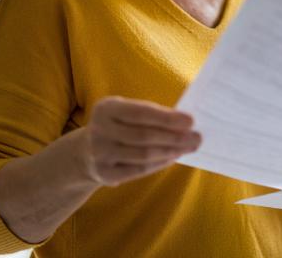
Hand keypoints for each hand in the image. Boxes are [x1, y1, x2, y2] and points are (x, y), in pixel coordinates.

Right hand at [78, 96, 200, 186]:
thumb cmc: (119, 125)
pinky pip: (139, 170)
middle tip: (196, 138)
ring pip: (143, 154)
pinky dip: (159, 164)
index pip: (141, 113)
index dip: (167, 118)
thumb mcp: (125, 111)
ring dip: (171, 151)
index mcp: (106, 108)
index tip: (190, 121)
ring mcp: (99, 154)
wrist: (85, 152)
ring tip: (188, 147)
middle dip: (174, 137)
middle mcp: (99, 130)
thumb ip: (150, 114)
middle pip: (144, 136)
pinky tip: (173, 157)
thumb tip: (185, 123)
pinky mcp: (104, 173)